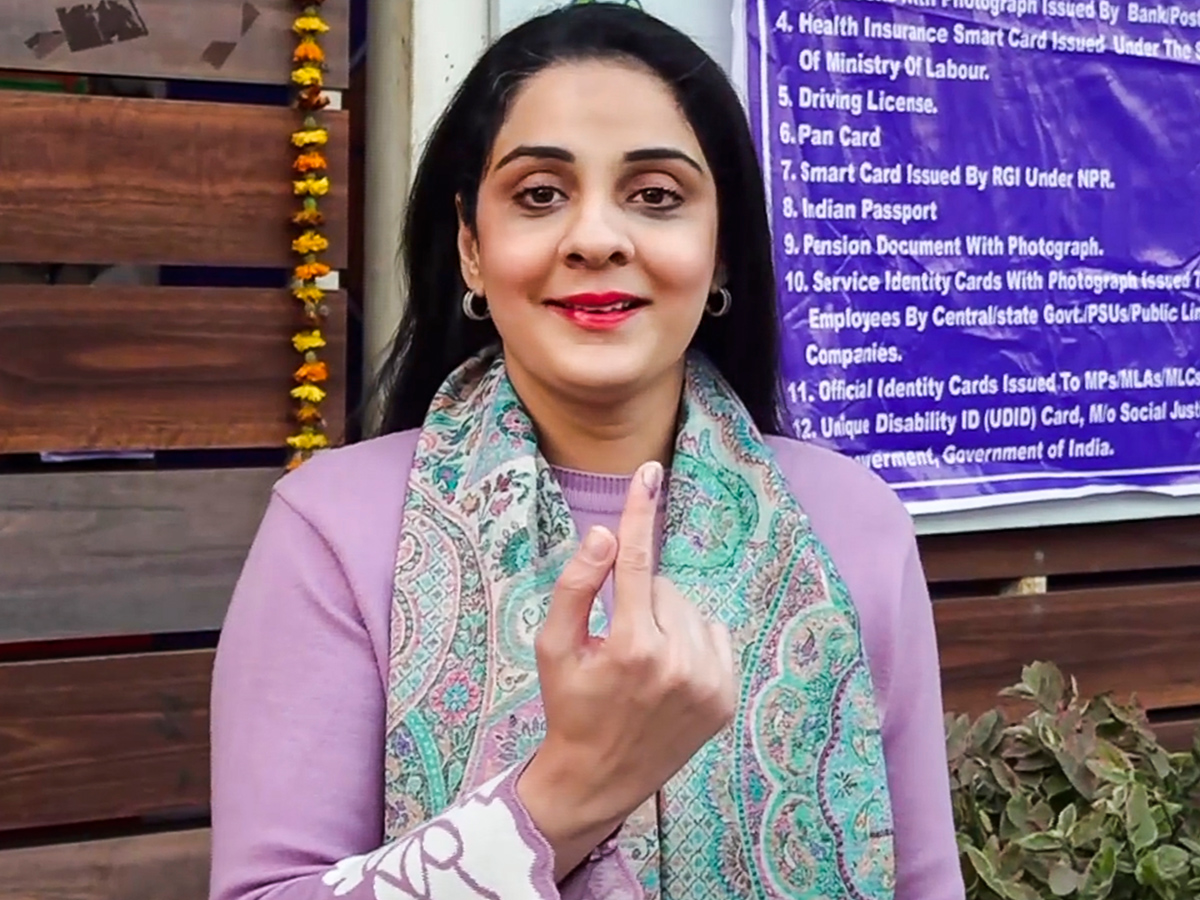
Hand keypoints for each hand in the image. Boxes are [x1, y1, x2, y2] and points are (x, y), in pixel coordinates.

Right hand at [517, 461, 736, 878]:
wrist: (599, 778)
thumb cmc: (570, 705)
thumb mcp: (552, 647)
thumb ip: (576, 587)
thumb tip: (602, 535)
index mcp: (630, 647)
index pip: (635, 564)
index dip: (639, 514)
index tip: (649, 472)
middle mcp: (677, 662)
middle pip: (663, 588)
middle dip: (640, 601)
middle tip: (618, 643)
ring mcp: (708, 682)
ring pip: (690, 610)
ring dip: (667, 621)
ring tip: (644, 663)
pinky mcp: (726, 697)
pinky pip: (714, 636)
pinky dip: (692, 642)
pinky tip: (670, 673)